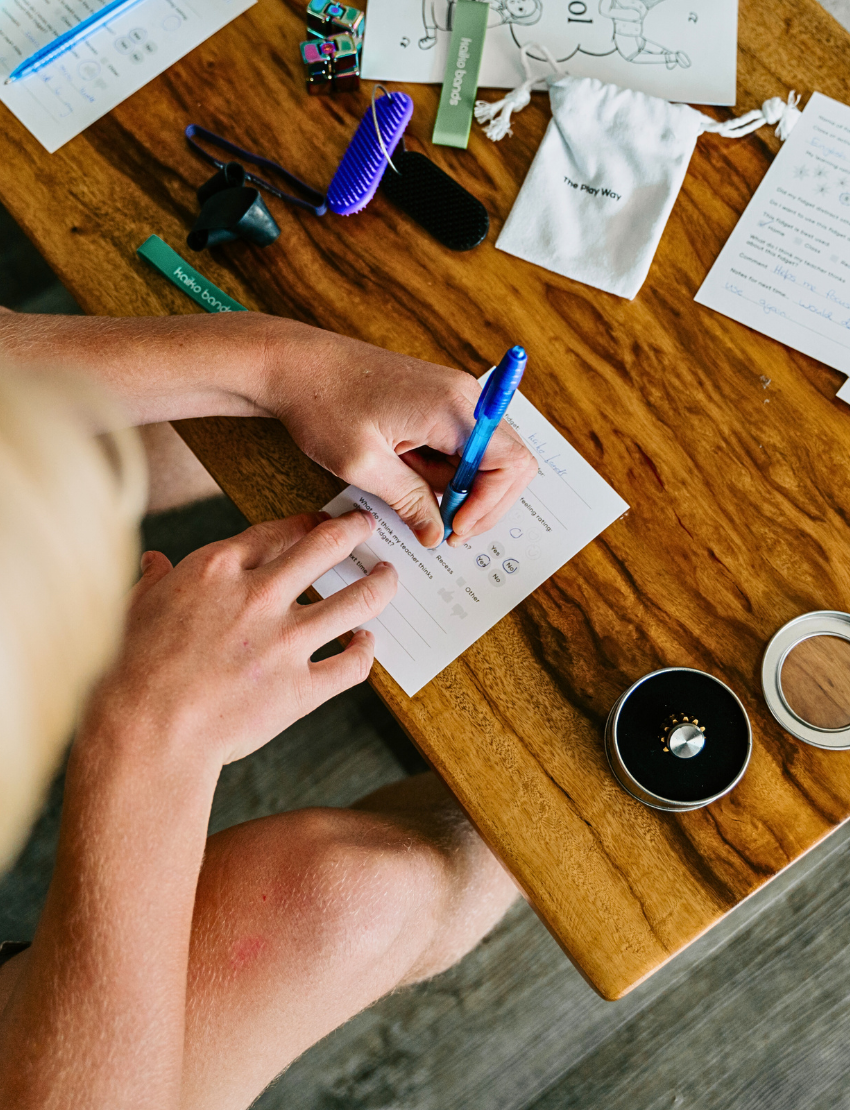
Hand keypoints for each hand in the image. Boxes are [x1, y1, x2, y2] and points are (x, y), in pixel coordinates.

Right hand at [83, 511, 396, 767]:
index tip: (322, 521)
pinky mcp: (302, 687)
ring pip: (357, 600)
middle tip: (368, 526)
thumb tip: (154, 562)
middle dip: (355, 530)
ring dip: (380, 584)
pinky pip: (352, 664)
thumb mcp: (136, 608)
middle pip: (327, 547)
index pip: (279, 531)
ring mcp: (287, 642)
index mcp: (219, 569)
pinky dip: (367, 652)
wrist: (146, 730)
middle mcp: (261, 596)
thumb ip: (155, 580)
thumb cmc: (132, 669)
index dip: (308, 522)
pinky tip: (368, 644)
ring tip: (389, 578)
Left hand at [268, 325, 538, 548]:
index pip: (511, 463)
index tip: (455, 528)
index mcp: (452, 408)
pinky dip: (446, 471)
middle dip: (483, 502)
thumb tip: (436, 534)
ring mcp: (454, 395)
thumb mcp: (364, 465)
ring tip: (415, 498)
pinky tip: (410, 478)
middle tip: (446, 529)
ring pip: (486, 456)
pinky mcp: (439, 400)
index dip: (490, 505)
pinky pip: (462, 445)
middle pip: (508, 460)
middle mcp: (463, 396)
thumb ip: (409, 501)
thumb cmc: (323, 404)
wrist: (296, 365)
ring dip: (461, 488)